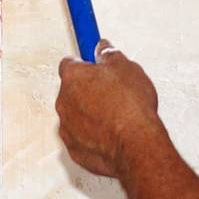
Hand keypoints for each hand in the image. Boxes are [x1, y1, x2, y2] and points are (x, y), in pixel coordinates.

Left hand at [56, 40, 160, 178]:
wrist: (135, 144)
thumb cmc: (130, 107)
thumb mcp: (126, 67)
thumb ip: (110, 54)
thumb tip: (104, 49)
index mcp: (73, 77)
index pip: (70, 63)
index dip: (84, 64)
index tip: (94, 64)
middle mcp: (64, 102)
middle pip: (71, 90)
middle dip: (88, 90)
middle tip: (111, 92)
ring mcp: (67, 128)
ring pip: (75, 115)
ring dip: (89, 113)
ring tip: (115, 116)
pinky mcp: (75, 150)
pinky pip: (80, 138)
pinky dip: (92, 136)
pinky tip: (111, 133)